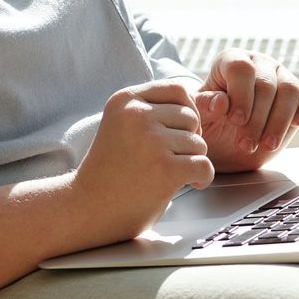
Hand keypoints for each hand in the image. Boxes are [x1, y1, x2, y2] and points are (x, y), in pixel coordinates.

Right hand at [73, 79, 215, 239]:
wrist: (86, 208)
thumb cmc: (110, 170)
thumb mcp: (124, 125)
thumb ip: (155, 110)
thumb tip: (213, 101)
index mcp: (125, 100)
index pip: (177, 90)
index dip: (186, 111)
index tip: (177, 132)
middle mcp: (136, 115)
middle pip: (190, 116)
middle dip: (189, 138)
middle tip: (174, 157)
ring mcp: (150, 141)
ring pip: (199, 142)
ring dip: (193, 160)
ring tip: (172, 173)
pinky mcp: (164, 169)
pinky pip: (204, 165)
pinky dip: (203, 177)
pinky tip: (190, 184)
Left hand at [191, 48, 298, 172]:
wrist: (225, 145)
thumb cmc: (209, 125)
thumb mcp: (198, 118)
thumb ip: (204, 107)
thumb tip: (220, 101)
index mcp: (231, 61)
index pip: (241, 68)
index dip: (240, 94)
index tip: (235, 121)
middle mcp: (259, 64)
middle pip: (266, 84)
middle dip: (257, 119)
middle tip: (245, 144)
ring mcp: (282, 77)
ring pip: (289, 90)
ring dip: (279, 121)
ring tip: (267, 145)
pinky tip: (298, 122)